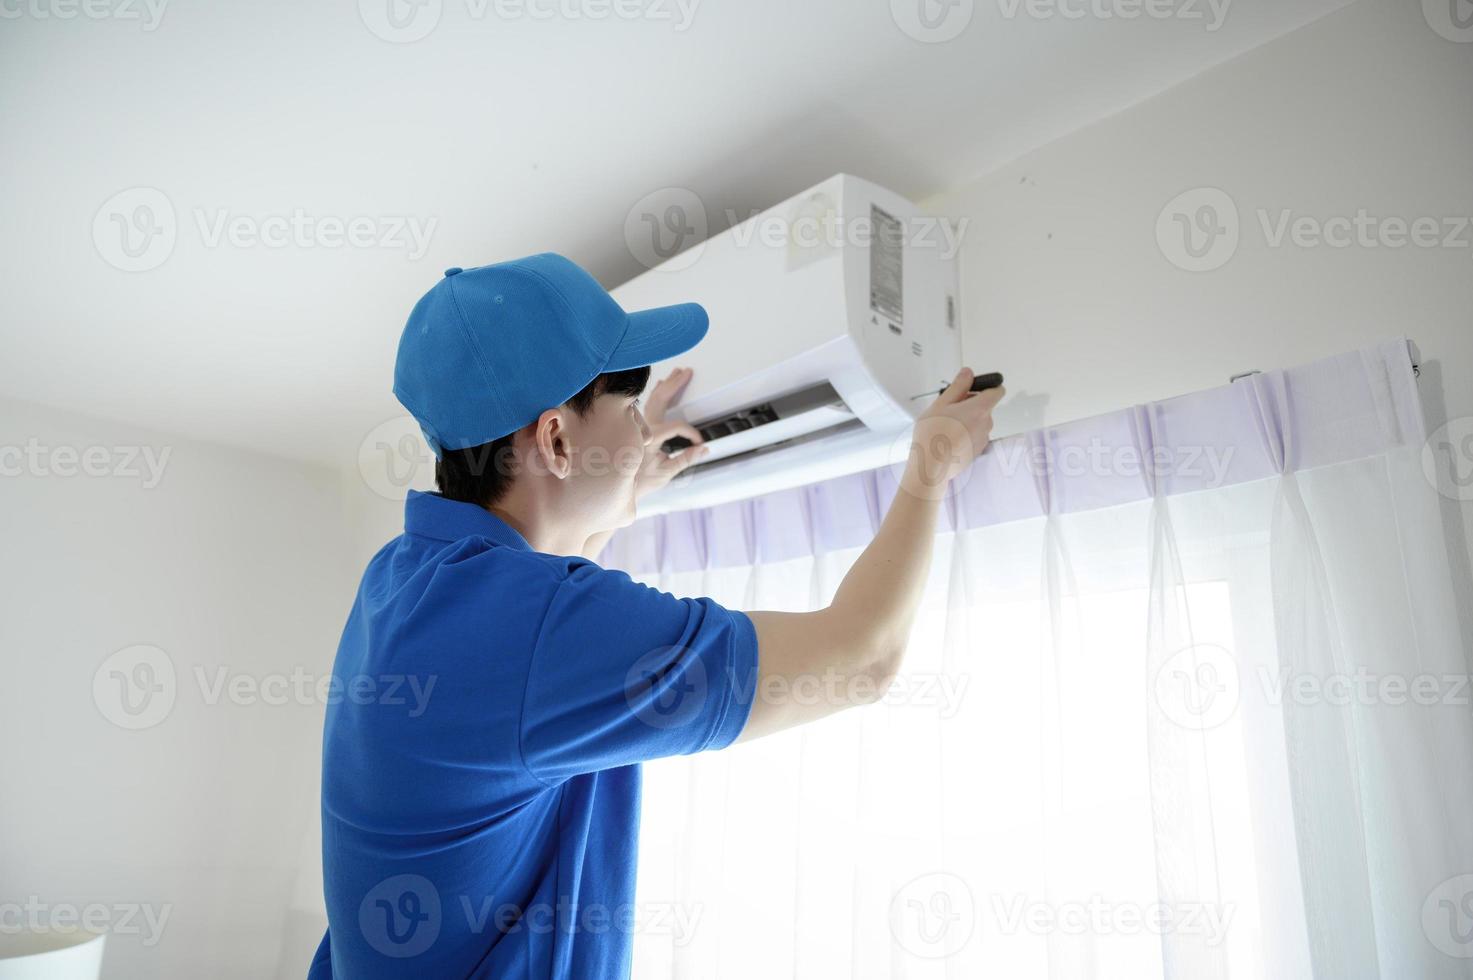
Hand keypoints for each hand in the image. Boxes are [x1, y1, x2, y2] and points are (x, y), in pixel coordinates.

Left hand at [633, 367, 708, 498]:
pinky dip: (655, 393)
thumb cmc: (639, 480)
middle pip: (661, 398)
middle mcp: (641, 427)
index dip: (691, 433)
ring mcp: (637, 424)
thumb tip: (704, 449)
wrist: (615, 484)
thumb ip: (686, 459)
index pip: (677, 426)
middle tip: (688, 372)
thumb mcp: (666, 473)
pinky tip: (660, 385)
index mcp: (650, 438)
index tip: (699, 443)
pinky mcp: (635, 425)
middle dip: (676, 384)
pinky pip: (645, 403)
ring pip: (652, 398)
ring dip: (665, 384)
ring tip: (677, 373)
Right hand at [902, 367, 1004, 498]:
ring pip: (979, 422)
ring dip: (967, 420)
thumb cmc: (933, 435)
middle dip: (970, 404)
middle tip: (949, 409)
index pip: (998, 391)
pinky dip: (965, 434)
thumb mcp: (941, 404)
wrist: (931, 467)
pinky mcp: (977, 451)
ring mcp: (983, 439)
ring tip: (946, 426)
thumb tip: (968, 373)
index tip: (972, 389)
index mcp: (980, 409)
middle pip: (985, 407)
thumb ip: (957, 386)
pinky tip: (948, 439)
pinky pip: (974, 436)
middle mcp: (986, 423)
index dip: (987, 387)